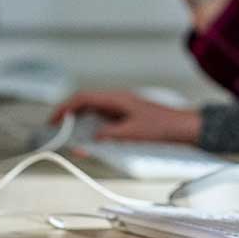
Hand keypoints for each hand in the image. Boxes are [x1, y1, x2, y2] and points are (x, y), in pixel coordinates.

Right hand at [50, 90, 201, 143]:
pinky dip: (94, 128)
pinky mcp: (128, 117)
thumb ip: (110, 135)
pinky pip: (104, 120)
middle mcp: (118, 101)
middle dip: (69, 115)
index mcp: (117, 99)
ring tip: (70, 136)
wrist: (185, 127)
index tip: (53, 119)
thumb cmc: (164, 126)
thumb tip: (93, 139)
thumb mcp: (133, 133)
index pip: (84, 98)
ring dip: (81, 123)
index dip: (65, 108)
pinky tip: (92, 139)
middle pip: (86, 104)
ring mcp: (123, 108)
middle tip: (57, 129)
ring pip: (94, 113)